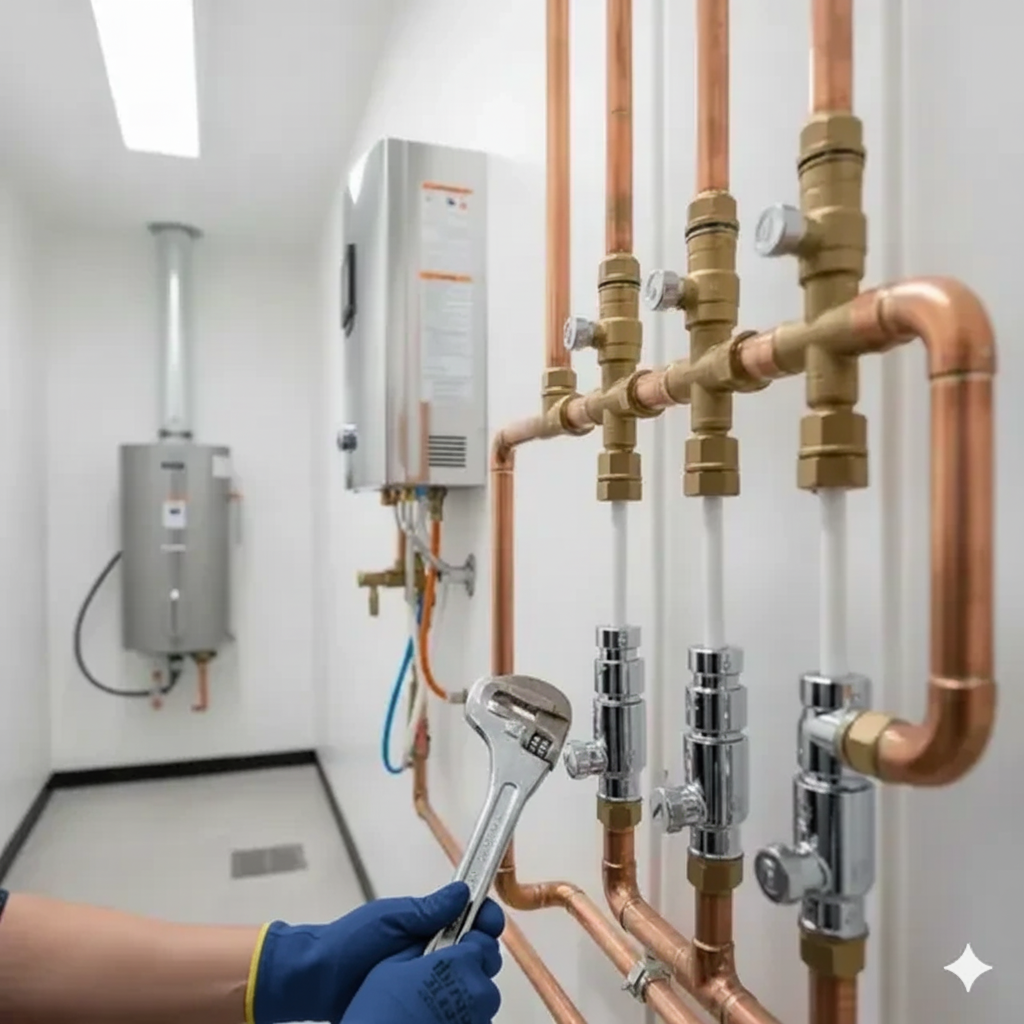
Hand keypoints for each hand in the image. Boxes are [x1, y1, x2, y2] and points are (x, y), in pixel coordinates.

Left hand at [250, 881, 504, 1023]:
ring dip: (473, 980)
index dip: (484, 919)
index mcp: (424, 924)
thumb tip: (462, 891)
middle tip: (480, 958)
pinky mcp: (418, 1005)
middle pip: (473, 950)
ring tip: (470, 986)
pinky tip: (462, 1010)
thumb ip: (426, 909)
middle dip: (483, 951)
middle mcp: (429, 951)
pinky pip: (447, 1005)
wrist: (315, 982)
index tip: (490, 924)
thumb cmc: (349, 943)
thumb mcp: (388, 919)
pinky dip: (459, 1006)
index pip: (468, 916)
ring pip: (465, 979)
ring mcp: (424, 979)